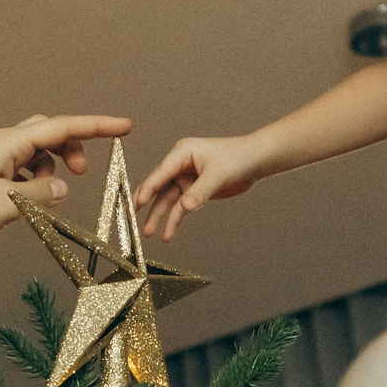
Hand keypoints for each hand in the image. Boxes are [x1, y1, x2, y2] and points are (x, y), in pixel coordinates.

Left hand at [0, 114, 130, 254]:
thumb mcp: (9, 203)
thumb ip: (43, 193)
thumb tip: (61, 187)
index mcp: (10, 143)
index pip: (63, 127)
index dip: (97, 127)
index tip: (125, 127)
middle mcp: (2, 145)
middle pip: (50, 132)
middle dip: (73, 147)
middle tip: (84, 173)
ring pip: (36, 153)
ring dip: (52, 169)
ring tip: (54, 194)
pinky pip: (22, 171)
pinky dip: (36, 182)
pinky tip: (32, 201)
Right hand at [135, 135, 267, 239]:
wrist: (255, 161)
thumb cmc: (238, 157)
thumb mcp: (218, 175)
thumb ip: (200, 192)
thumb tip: (185, 207)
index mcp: (182, 153)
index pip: (161, 172)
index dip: (148, 188)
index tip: (136, 202)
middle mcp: (180, 165)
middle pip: (158, 187)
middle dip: (147, 204)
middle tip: (130, 218)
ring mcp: (185, 179)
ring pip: (167, 200)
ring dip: (159, 217)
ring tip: (148, 233)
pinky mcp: (193, 191)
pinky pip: (180, 208)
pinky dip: (175, 220)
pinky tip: (168, 234)